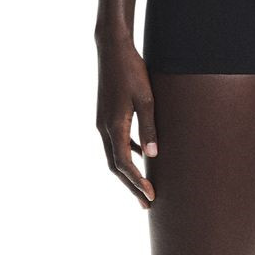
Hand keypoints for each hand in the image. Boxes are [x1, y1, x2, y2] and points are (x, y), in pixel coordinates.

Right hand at [96, 35, 158, 206]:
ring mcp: (102, 123)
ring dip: (127, 174)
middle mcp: (104, 128)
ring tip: (143, 188)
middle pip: (116, 166)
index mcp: (113, 126)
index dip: (137, 182)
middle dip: (131, 186)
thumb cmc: (132, 71)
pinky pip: (115, 143)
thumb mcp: (147, 99)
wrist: (112, 50)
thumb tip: (152, 156)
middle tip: (146, 204)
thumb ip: (149, 128)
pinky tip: (140, 158)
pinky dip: (126, 156)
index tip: (150, 197)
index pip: (124, 164)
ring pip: (113, 156)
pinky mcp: (105, 117)